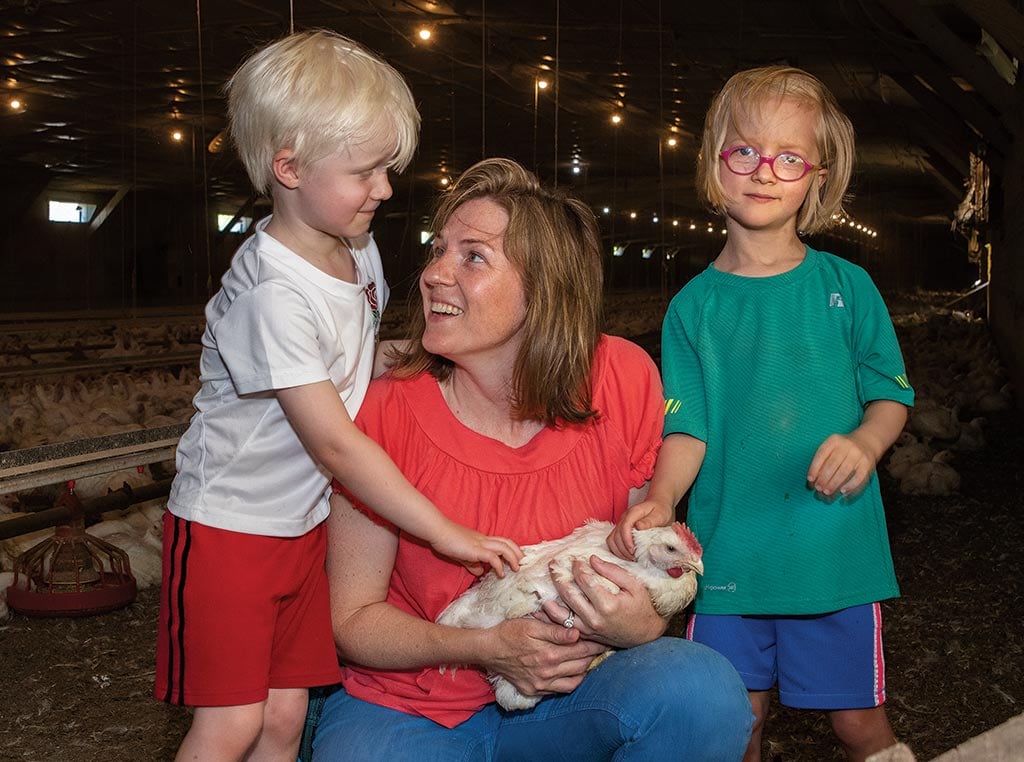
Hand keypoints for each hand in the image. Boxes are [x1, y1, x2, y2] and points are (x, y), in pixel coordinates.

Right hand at [432, 522, 522, 577]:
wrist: (437, 531)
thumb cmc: (446, 540)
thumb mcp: (461, 554)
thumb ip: (471, 563)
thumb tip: (479, 572)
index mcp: (481, 539)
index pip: (501, 541)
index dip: (511, 549)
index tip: (517, 559)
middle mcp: (484, 539)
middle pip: (507, 542)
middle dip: (517, 552)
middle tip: (523, 563)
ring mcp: (480, 543)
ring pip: (504, 547)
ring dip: (513, 558)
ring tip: (516, 569)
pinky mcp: (475, 549)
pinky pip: (492, 557)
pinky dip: (499, 565)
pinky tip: (500, 574)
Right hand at [484, 617, 606, 700]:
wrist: (488, 649)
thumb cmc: (509, 632)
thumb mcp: (531, 625)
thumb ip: (555, 631)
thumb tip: (577, 633)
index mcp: (549, 653)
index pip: (581, 649)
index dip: (596, 643)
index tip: (606, 637)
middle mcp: (548, 672)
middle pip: (581, 664)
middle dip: (595, 654)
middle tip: (605, 645)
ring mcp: (542, 684)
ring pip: (575, 679)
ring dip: (587, 668)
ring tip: (593, 658)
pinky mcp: (535, 690)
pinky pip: (562, 690)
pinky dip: (573, 681)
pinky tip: (577, 673)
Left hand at [544, 556, 666, 648]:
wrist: (645, 636)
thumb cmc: (642, 607)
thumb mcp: (635, 585)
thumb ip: (613, 571)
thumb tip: (592, 559)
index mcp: (608, 604)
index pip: (585, 581)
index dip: (577, 567)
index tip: (574, 559)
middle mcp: (595, 618)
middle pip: (569, 594)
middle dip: (558, 576)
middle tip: (552, 563)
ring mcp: (588, 629)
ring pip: (560, 613)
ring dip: (548, 597)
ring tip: (540, 584)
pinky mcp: (584, 635)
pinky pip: (562, 625)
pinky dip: (550, 617)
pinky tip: (541, 607)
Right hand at [606, 500, 673, 559]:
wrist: (658, 504)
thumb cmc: (660, 510)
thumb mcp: (659, 515)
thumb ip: (649, 521)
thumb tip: (638, 527)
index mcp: (633, 512)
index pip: (624, 526)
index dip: (627, 540)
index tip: (633, 550)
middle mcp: (624, 518)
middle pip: (616, 535)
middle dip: (623, 549)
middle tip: (634, 558)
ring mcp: (621, 524)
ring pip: (612, 539)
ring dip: (619, 551)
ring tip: (631, 558)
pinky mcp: (621, 530)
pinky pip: (613, 541)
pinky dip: (618, 550)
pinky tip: (627, 555)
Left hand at [807, 433, 876, 497]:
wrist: (867, 442)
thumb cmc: (843, 449)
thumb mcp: (832, 448)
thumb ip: (822, 460)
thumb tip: (813, 479)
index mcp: (834, 440)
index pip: (821, 454)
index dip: (814, 468)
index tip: (810, 479)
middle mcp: (847, 445)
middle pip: (833, 464)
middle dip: (824, 478)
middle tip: (818, 488)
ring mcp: (858, 454)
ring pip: (844, 471)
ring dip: (834, 483)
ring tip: (827, 492)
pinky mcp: (868, 464)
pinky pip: (859, 477)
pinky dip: (850, 486)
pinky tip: (842, 492)